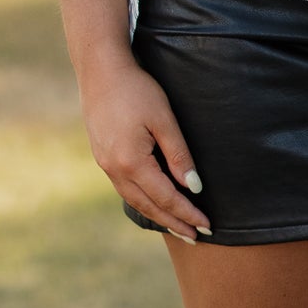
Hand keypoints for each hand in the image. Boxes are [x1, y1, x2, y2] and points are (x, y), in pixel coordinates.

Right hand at [79, 50, 212, 238]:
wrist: (100, 70)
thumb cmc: (137, 89)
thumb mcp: (164, 120)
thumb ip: (179, 155)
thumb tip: (194, 187)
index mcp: (131, 163)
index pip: (166, 198)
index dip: (187, 213)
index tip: (207, 226)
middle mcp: (115, 170)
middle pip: (149, 206)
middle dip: (174, 222)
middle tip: (197, 236)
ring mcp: (105, 165)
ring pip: (135, 200)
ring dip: (158, 215)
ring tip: (178, 227)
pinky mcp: (102, 156)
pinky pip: (125, 188)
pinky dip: (143, 200)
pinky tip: (153, 203)